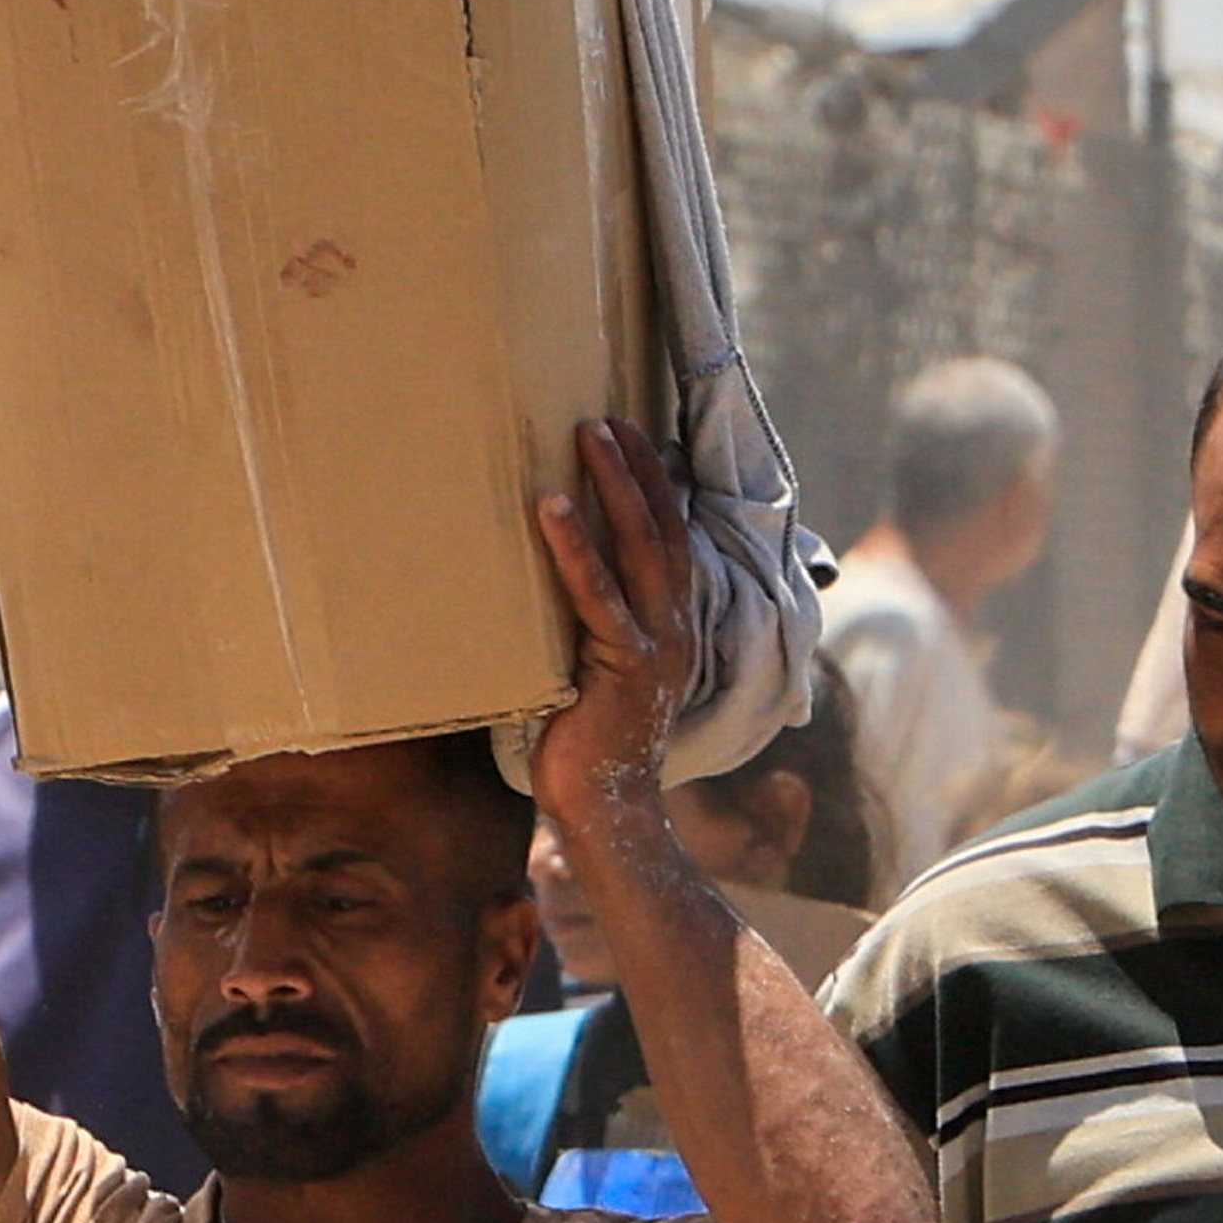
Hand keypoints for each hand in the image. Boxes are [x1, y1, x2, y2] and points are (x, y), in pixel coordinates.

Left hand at [525, 419, 701, 828]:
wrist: (606, 807)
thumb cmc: (589, 744)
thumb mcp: (594, 672)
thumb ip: (587, 629)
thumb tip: (546, 590)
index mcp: (674, 625)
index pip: (670, 538)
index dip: (655, 484)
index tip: (632, 434)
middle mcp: (676, 625)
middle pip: (662, 526)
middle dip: (638, 467)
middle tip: (607, 415)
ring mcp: (654, 643)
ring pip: (639, 547)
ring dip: (614, 486)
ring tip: (587, 434)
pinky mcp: (621, 665)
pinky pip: (597, 595)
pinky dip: (575, 549)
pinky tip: (552, 507)